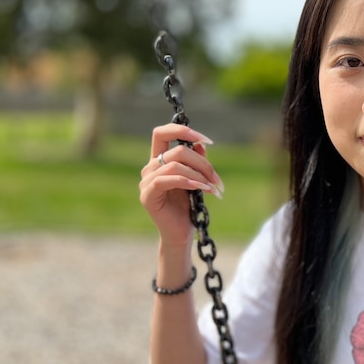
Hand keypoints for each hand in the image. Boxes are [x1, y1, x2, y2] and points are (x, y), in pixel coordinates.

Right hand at [139, 124, 223, 247]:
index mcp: (159, 160)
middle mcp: (150, 168)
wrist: (181, 233)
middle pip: (177, 150)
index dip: (182, 130)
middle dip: (202, 163)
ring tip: (212, 188)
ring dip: (199, 175)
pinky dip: (187, 182)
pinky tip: (202, 189)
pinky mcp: (147, 195)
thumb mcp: (196, 179)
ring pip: (175, 165)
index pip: (162, 133)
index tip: (207, 140)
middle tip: (217, 179)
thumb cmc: (188, 206)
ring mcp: (146, 182)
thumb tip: (201, 143)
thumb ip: (196, 161)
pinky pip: (166, 180)